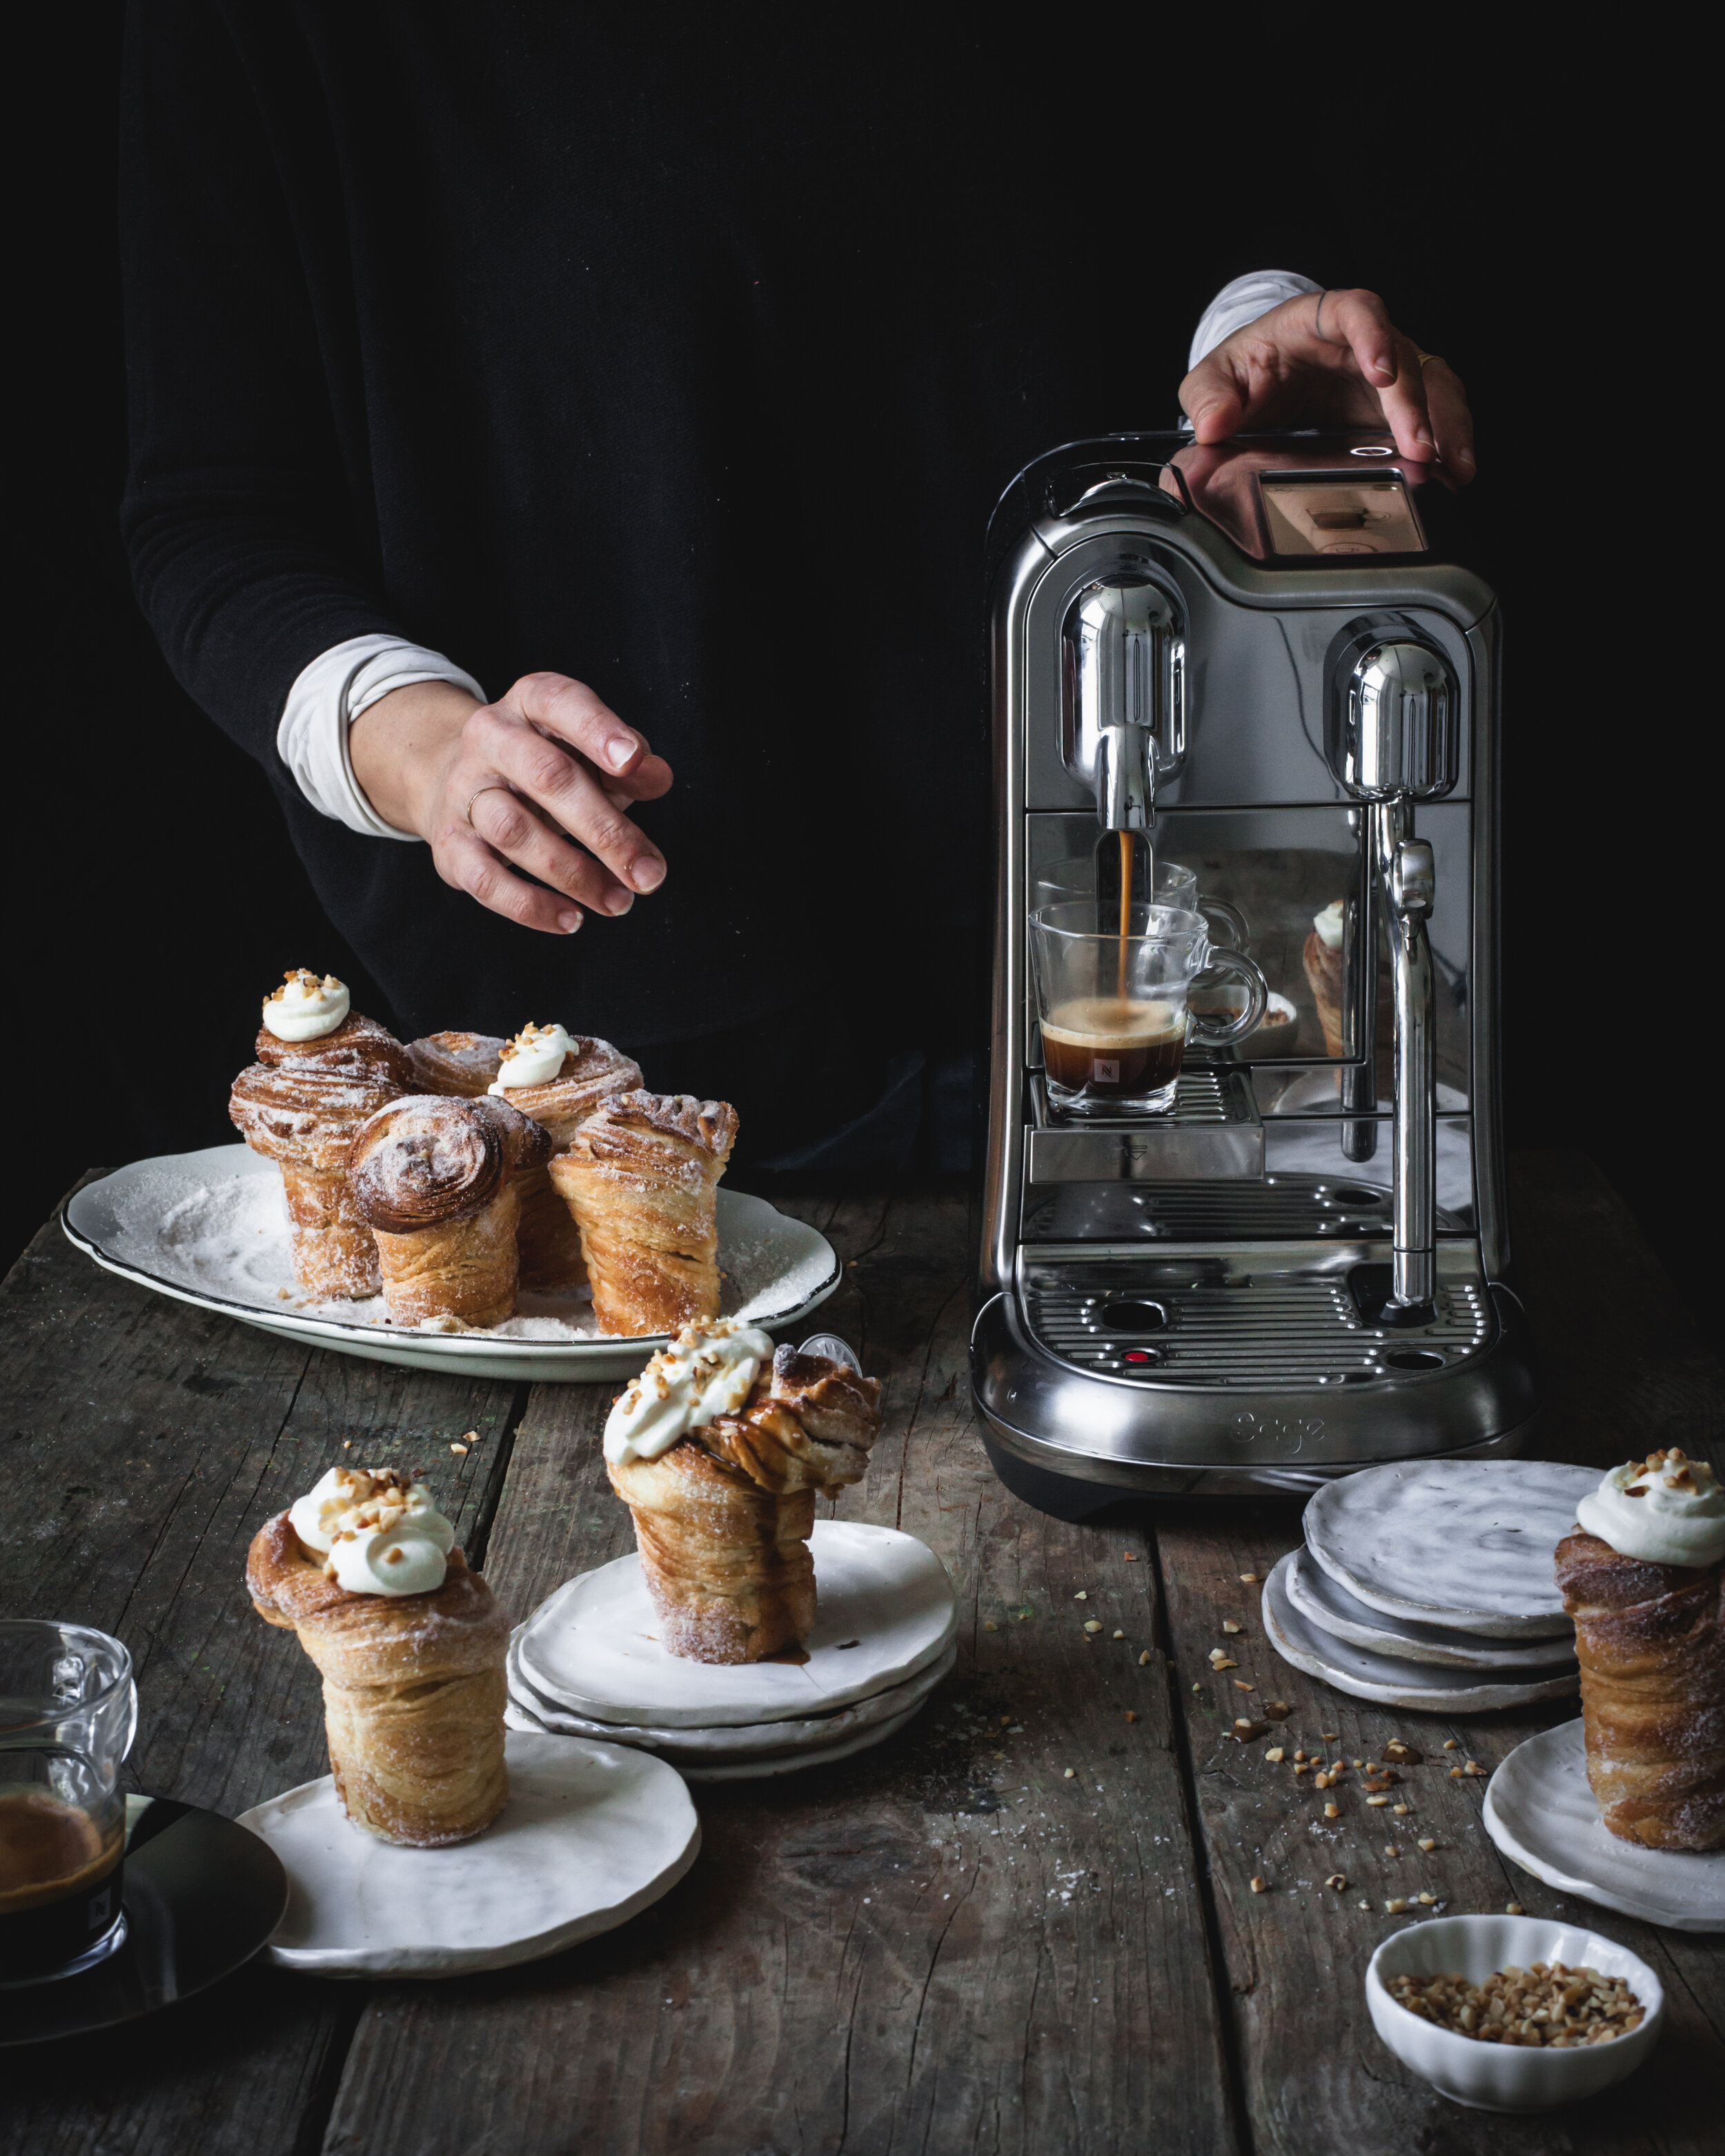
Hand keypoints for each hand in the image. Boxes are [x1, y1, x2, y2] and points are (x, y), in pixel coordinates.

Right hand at [349, 673, 673, 934]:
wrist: (456, 781)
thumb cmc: (546, 766)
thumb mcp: (590, 753)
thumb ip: (629, 765)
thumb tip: (657, 778)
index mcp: (529, 704)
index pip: (560, 703)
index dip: (596, 729)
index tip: (633, 761)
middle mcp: (490, 739)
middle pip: (546, 777)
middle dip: (605, 830)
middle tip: (649, 873)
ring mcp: (464, 790)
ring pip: (514, 830)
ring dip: (575, 874)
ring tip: (619, 901)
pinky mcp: (450, 844)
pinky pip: (486, 879)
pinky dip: (531, 905)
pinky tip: (572, 919)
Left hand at [1178, 288, 1474, 480]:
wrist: (1260, 379)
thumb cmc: (1245, 368)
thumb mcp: (1213, 378)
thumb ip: (1208, 397)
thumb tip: (1213, 424)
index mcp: (1321, 318)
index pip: (1358, 313)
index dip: (1374, 338)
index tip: (1381, 373)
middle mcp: (1365, 339)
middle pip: (1406, 359)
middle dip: (1416, 406)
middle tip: (1420, 449)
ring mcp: (1388, 370)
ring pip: (1433, 385)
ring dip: (1447, 426)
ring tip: (1456, 467)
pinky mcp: (1397, 404)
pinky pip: (1435, 414)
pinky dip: (1448, 441)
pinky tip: (1456, 474)